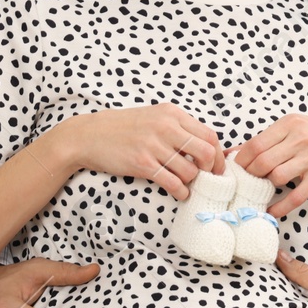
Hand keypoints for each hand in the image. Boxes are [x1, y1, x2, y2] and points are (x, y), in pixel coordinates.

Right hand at [61, 104, 224, 200]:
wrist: (88, 135)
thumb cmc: (122, 127)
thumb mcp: (153, 116)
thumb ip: (177, 127)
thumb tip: (204, 146)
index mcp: (172, 114)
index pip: (209, 134)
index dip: (218, 154)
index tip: (217, 166)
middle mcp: (166, 127)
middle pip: (207, 152)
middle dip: (212, 170)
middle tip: (207, 179)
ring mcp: (154, 146)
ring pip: (191, 171)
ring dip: (193, 182)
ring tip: (188, 185)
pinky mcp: (142, 164)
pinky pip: (172, 182)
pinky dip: (181, 192)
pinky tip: (180, 193)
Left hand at [232, 115, 307, 217]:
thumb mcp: (296, 127)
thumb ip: (268, 138)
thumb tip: (234, 151)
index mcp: (290, 124)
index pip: (256, 144)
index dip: (241, 160)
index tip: (235, 170)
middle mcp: (301, 139)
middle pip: (263, 161)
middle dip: (250, 175)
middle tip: (247, 182)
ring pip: (276, 177)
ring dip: (266, 187)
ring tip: (263, 189)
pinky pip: (295, 196)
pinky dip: (280, 207)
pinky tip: (272, 211)